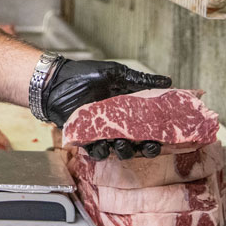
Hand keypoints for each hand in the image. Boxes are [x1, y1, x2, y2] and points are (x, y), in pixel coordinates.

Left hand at [42, 58, 170, 160]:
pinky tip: (102, 145)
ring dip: (124, 151)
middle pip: (138, 144)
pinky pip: (97, 151)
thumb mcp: (116, 74)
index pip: (149, 128)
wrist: (56, 80)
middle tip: (147, 146)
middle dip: (145, 149)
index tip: (165, 137)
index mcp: (129, 111)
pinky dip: (101, 151)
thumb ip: (141, 80)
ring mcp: (103, 132)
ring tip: (121, 144)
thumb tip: (168, 81)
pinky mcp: (86, 138)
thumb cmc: (85, 75)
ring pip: (119, 151)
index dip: (159, 136)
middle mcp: (118, 124)